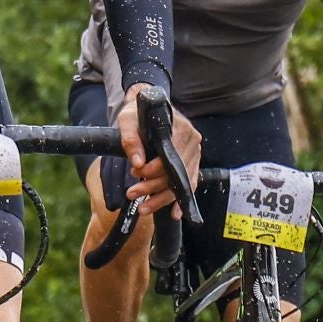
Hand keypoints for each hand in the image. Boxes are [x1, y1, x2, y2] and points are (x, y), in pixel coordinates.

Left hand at [114, 84, 201, 212]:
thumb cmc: (138, 113)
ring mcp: (194, 152)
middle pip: (175, 172)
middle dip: (153, 187)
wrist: (149, 108)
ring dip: (162, 198)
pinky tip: (174, 213)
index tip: (135, 173)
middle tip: (132, 193)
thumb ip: (130, 138)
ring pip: (181, 182)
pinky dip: (180, 200)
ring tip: (143, 208)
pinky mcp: (192, 161)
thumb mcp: (127, 119)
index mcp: (180, 127)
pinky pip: (189, 184)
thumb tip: (137, 162)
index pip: (169, 156)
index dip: (152, 169)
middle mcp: (192, 140)